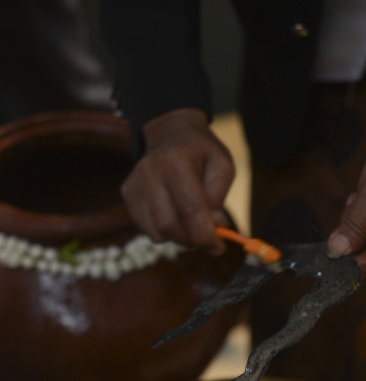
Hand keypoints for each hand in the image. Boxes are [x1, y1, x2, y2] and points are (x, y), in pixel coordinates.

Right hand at [121, 108, 234, 253]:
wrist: (170, 132)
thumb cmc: (201, 152)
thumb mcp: (222, 166)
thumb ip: (218, 197)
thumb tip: (216, 227)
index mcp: (176, 161)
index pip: (190, 207)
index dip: (205, 234)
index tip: (218, 248)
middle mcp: (150, 172)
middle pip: (169, 225)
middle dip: (192, 240)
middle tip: (207, 239)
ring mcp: (135, 184)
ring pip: (157, 232)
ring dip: (179, 237)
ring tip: (192, 223)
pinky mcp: (129, 194)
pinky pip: (148, 228)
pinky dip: (165, 231)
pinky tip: (175, 214)